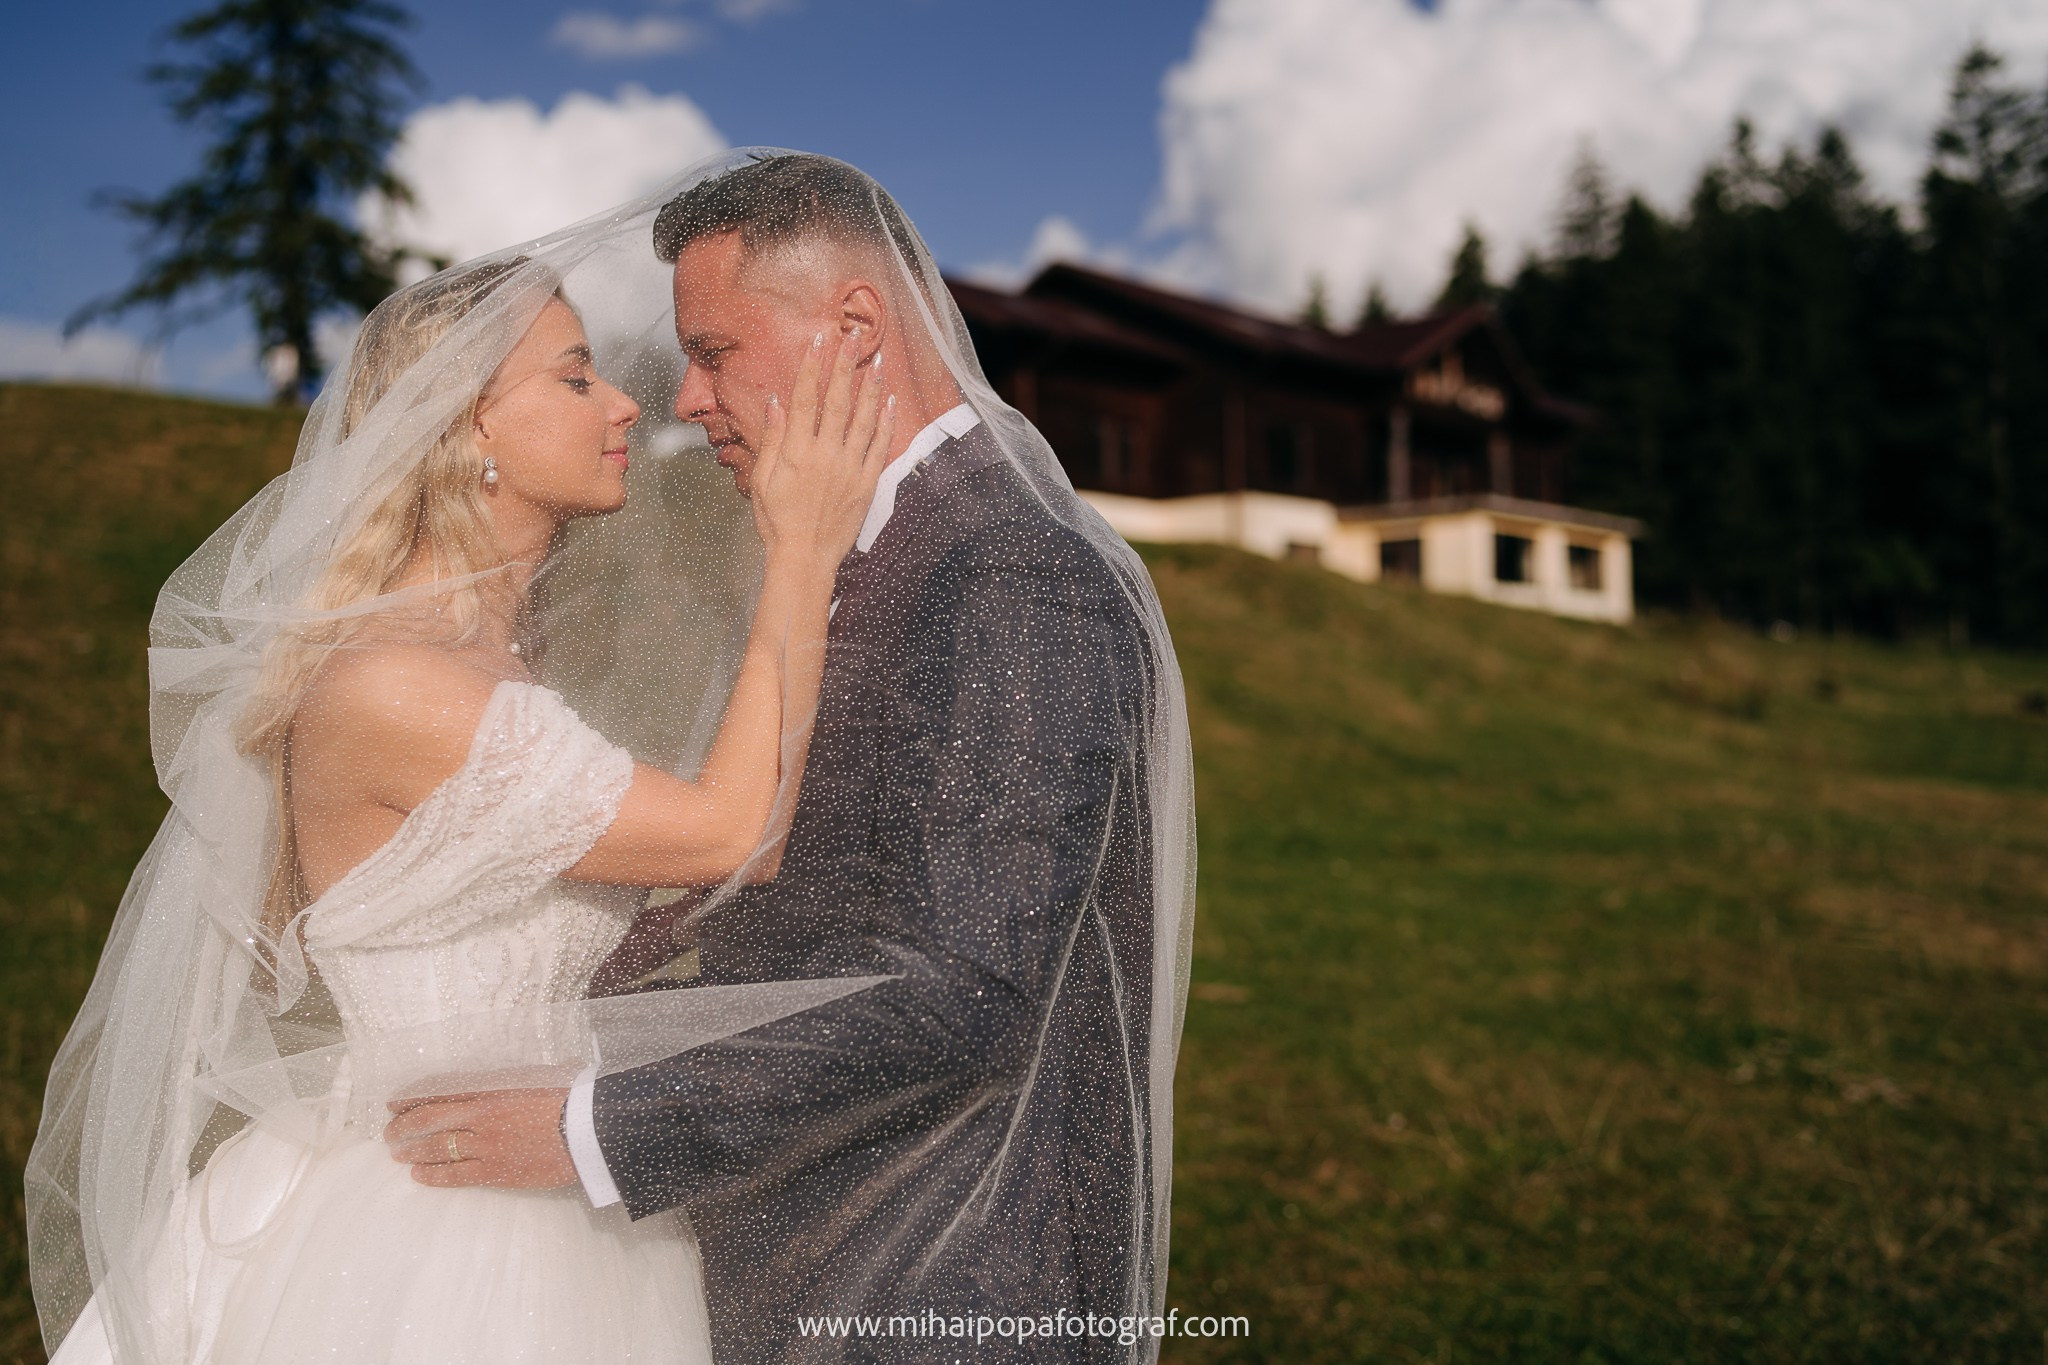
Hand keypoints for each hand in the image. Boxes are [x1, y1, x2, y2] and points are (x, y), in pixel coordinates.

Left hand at [383, 1087, 577, 1189]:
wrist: (589, 1130)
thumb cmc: (573, 1098)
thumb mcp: (544, 1076)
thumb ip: (525, 1077)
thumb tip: (536, 1070)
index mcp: (490, 1087)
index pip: (438, 1091)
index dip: (412, 1097)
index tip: (394, 1102)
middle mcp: (480, 1116)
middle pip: (428, 1120)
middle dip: (403, 1126)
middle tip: (389, 1132)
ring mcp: (485, 1146)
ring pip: (436, 1148)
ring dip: (412, 1151)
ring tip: (398, 1154)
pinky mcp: (495, 1172)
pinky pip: (455, 1175)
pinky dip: (433, 1175)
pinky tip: (418, 1176)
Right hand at [749, 329, 896, 567]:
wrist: (805, 558)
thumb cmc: (777, 521)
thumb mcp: (763, 480)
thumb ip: (773, 439)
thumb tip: (776, 402)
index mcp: (797, 451)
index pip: (804, 398)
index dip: (811, 366)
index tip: (817, 340)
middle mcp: (826, 454)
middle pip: (837, 401)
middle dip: (845, 365)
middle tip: (853, 336)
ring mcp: (849, 468)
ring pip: (863, 419)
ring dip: (870, 387)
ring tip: (876, 359)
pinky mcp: (866, 483)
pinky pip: (879, 447)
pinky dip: (886, 422)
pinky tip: (890, 401)